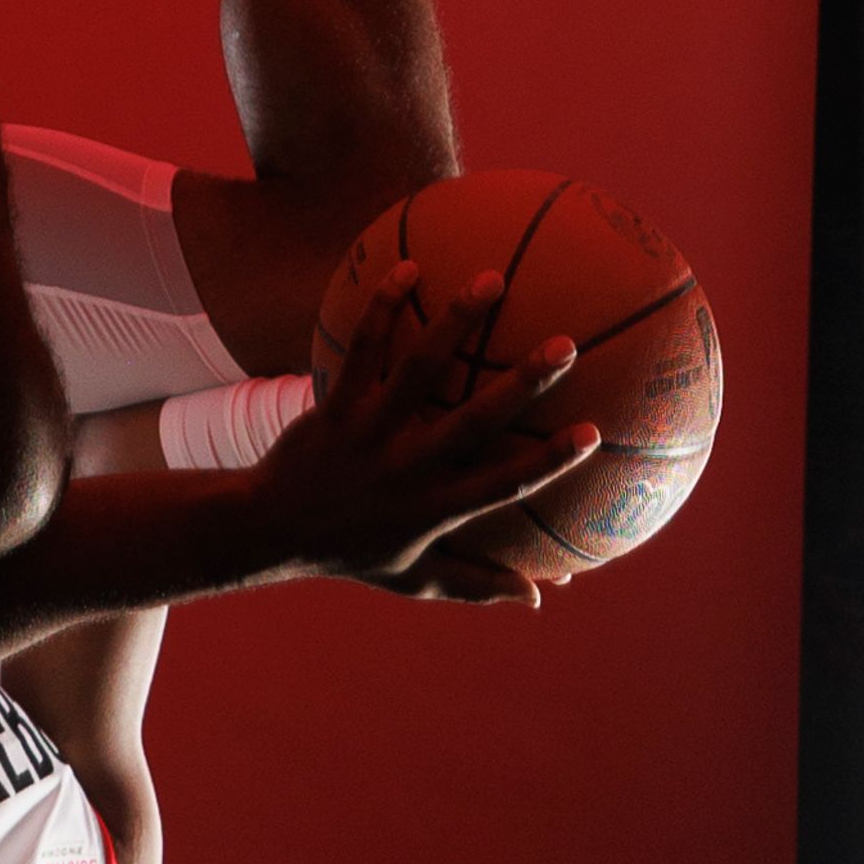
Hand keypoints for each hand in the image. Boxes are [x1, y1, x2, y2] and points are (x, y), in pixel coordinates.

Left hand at [246, 279, 598, 605]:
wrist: (269, 529)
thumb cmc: (352, 553)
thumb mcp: (416, 580)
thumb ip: (480, 584)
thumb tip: (543, 596)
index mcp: (435, 508)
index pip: (504, 484)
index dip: (550, 461)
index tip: (594, 432)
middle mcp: (408, 466)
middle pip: (474, 419)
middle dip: (524, 381)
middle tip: (566, 344)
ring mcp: (370, 431)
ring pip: (419, 367)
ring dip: (457, 320)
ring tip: (491, 279)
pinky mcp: (336, 404)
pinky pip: (363, 348)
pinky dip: (384, 307)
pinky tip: (408, 267)